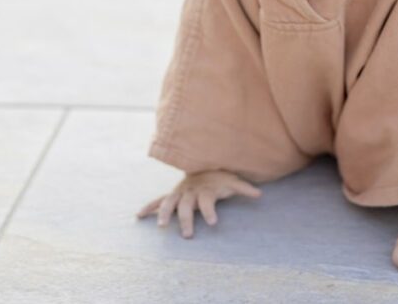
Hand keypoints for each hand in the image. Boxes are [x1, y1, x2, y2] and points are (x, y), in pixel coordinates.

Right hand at [135, 170, 261, 238]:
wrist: (204, 163)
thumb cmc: (220, 176)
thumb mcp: (233, 180)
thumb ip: (245, 188)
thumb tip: (260, 194)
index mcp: (205, 189)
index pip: (207, 202)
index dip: (210, 211)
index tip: (214, 223)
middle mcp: (190, 191)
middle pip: (186, 207)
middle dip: (186, 220)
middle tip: (187, 235)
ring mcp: (180, 193)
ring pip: (169, 203)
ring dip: (163, 213)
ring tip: (160, 226)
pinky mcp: (173, 195)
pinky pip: (158, 200)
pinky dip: (148, 207)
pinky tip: (138, 216)